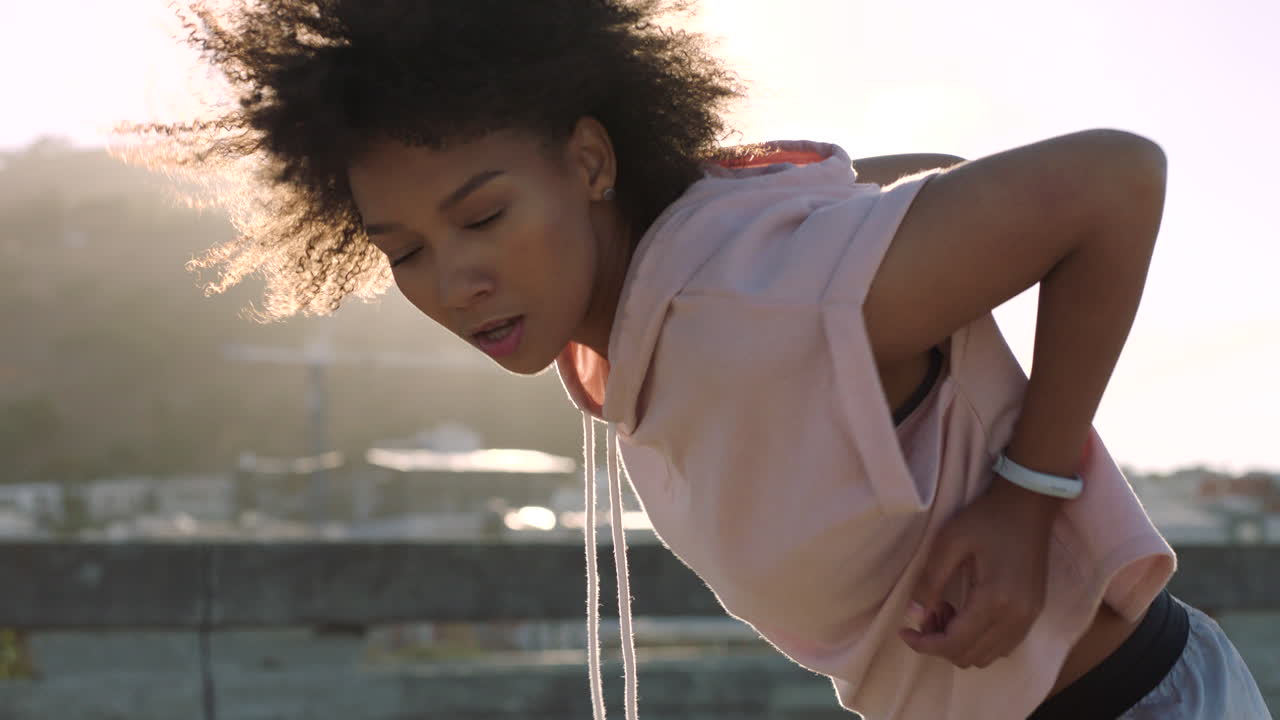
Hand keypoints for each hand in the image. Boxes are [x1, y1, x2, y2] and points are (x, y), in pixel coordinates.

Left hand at [899, 476, 1058, 668]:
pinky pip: (1003, 646)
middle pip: (969, 657)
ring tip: (945, 610)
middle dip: (939, 643)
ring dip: (960, 643)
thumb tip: (914, 614)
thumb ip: (930, 580)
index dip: (924, 644)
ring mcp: (1029, 617)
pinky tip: (967, 613)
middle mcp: (1016, 617)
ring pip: (987, 657)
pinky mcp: (1033, 613)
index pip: (954, 644)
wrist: (1028, 506)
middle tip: (926, 611)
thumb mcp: (949, 542)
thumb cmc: (987, 518)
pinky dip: (979, 640)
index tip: (903, 630)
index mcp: (994, 599)